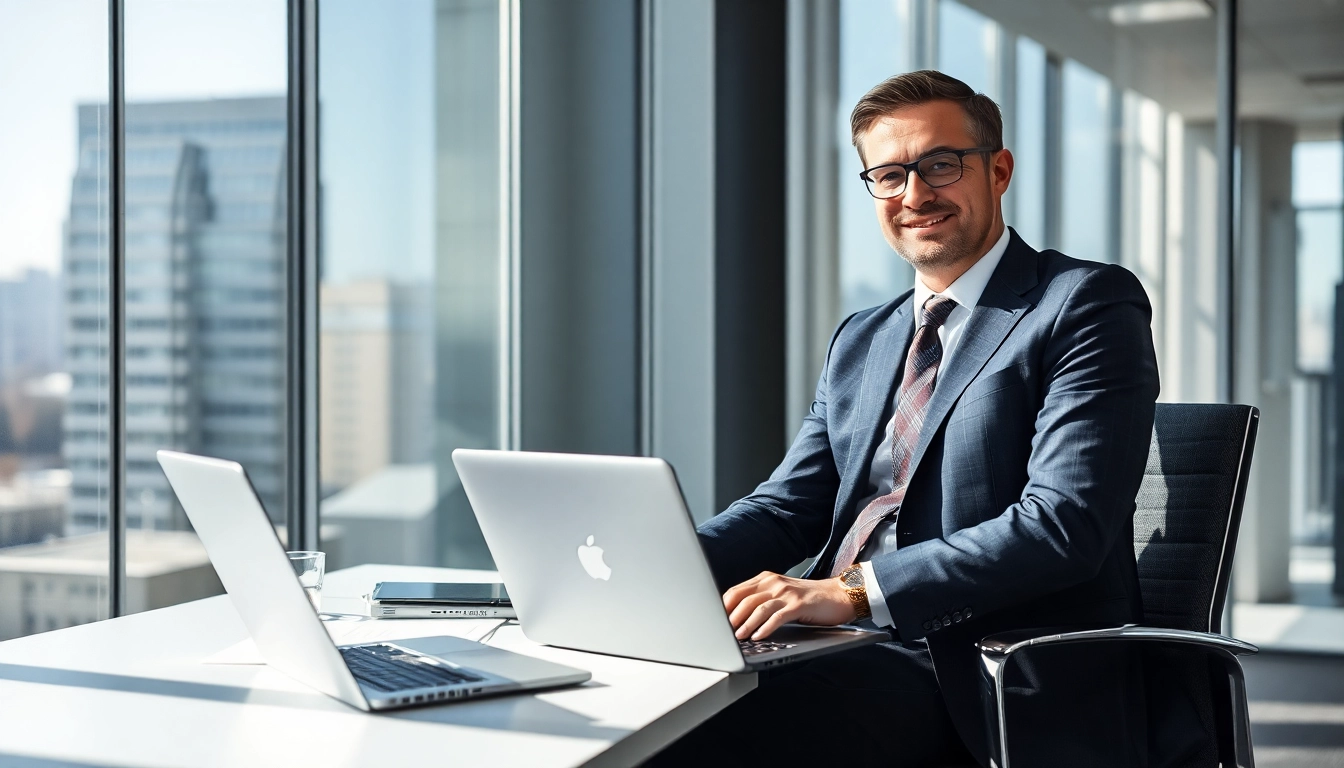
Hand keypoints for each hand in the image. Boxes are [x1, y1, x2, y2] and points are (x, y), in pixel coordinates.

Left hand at [722, 571, 855, 640]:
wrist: (839, 595)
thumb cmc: (808, 599)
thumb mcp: (781, 595)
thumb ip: (761, 600)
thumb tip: (736, 618)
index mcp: (766, 579)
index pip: (736, 591)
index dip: (723, 607)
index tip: (714, 623)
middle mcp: (774, 582)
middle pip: (743, 599)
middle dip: (730, 618)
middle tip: (721, 633)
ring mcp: (787, 592)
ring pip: (758, 608)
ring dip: (745, 624)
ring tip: (737, 637)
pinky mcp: (799, 604)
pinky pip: (777, 616)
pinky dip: (765, 627)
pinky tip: (758, 636)